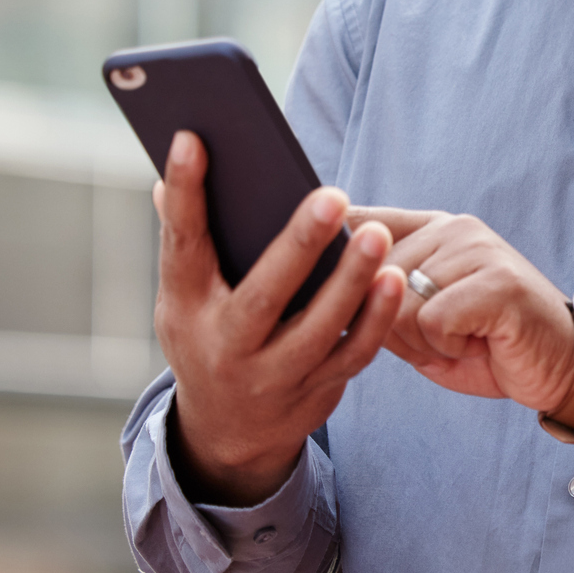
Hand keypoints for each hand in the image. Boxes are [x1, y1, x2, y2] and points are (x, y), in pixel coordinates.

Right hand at [154, 132, 405, 505]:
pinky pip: (352, 354)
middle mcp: (224, 345)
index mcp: (186, 307)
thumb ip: (191, 238)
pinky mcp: (316, 392)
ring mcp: (271, 375)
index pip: (182, 243)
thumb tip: (179, 163)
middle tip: (333, 195)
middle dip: (298, 246)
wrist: (225, 434)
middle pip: (262, 296)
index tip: (194, 139)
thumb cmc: (208, 335)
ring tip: (376, 236)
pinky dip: (375, 319)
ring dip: (350, 283)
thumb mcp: (185, 296)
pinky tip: (394, 278)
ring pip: (316, 329)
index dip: (185, 192)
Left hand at [349, 207, 573, 442]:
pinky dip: (448, 347)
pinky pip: (433, 321)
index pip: (362, 223)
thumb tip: (323, 288)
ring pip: (400, 303)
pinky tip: (479, 342)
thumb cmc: (488, 345)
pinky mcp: (497, 281)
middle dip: (394, 326)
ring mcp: (479, 249)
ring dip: (424, 340)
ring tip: (463, 338)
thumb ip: (381, 296)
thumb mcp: (422, 318)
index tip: (332, 282)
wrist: (560, 366)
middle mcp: (455, 228)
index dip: (338, 258)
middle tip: (441, 337)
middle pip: (374, 278)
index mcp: (434, 228)